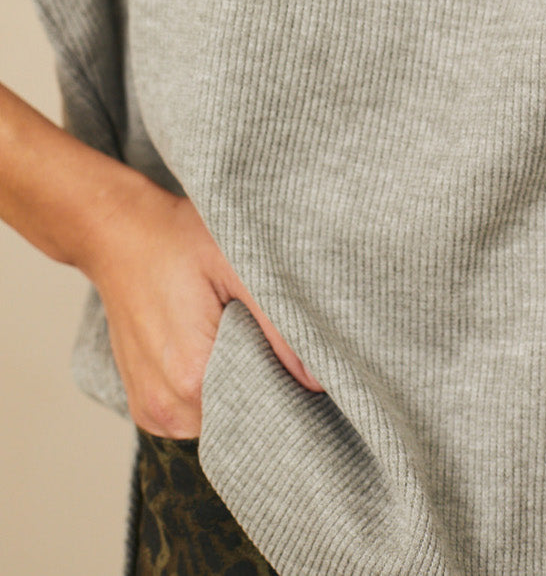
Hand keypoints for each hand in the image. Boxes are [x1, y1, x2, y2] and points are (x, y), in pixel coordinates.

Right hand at [82, 172, 322, 437]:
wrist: (119, 233)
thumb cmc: (178, 241)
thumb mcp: (237, 266)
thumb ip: (278, 326)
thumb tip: (319, 378)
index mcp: (191, 376)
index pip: (263, 411)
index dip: (289, 388)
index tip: (302, 360)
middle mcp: (167, 407)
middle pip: (241, 418)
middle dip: (265, 386)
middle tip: (272, 340)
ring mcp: (151, 410)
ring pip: (219, 418)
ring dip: (236, 387)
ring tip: (239, 337)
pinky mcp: (144, 405)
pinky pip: (193, 414)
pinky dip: (211, 389)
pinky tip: (213, 348)